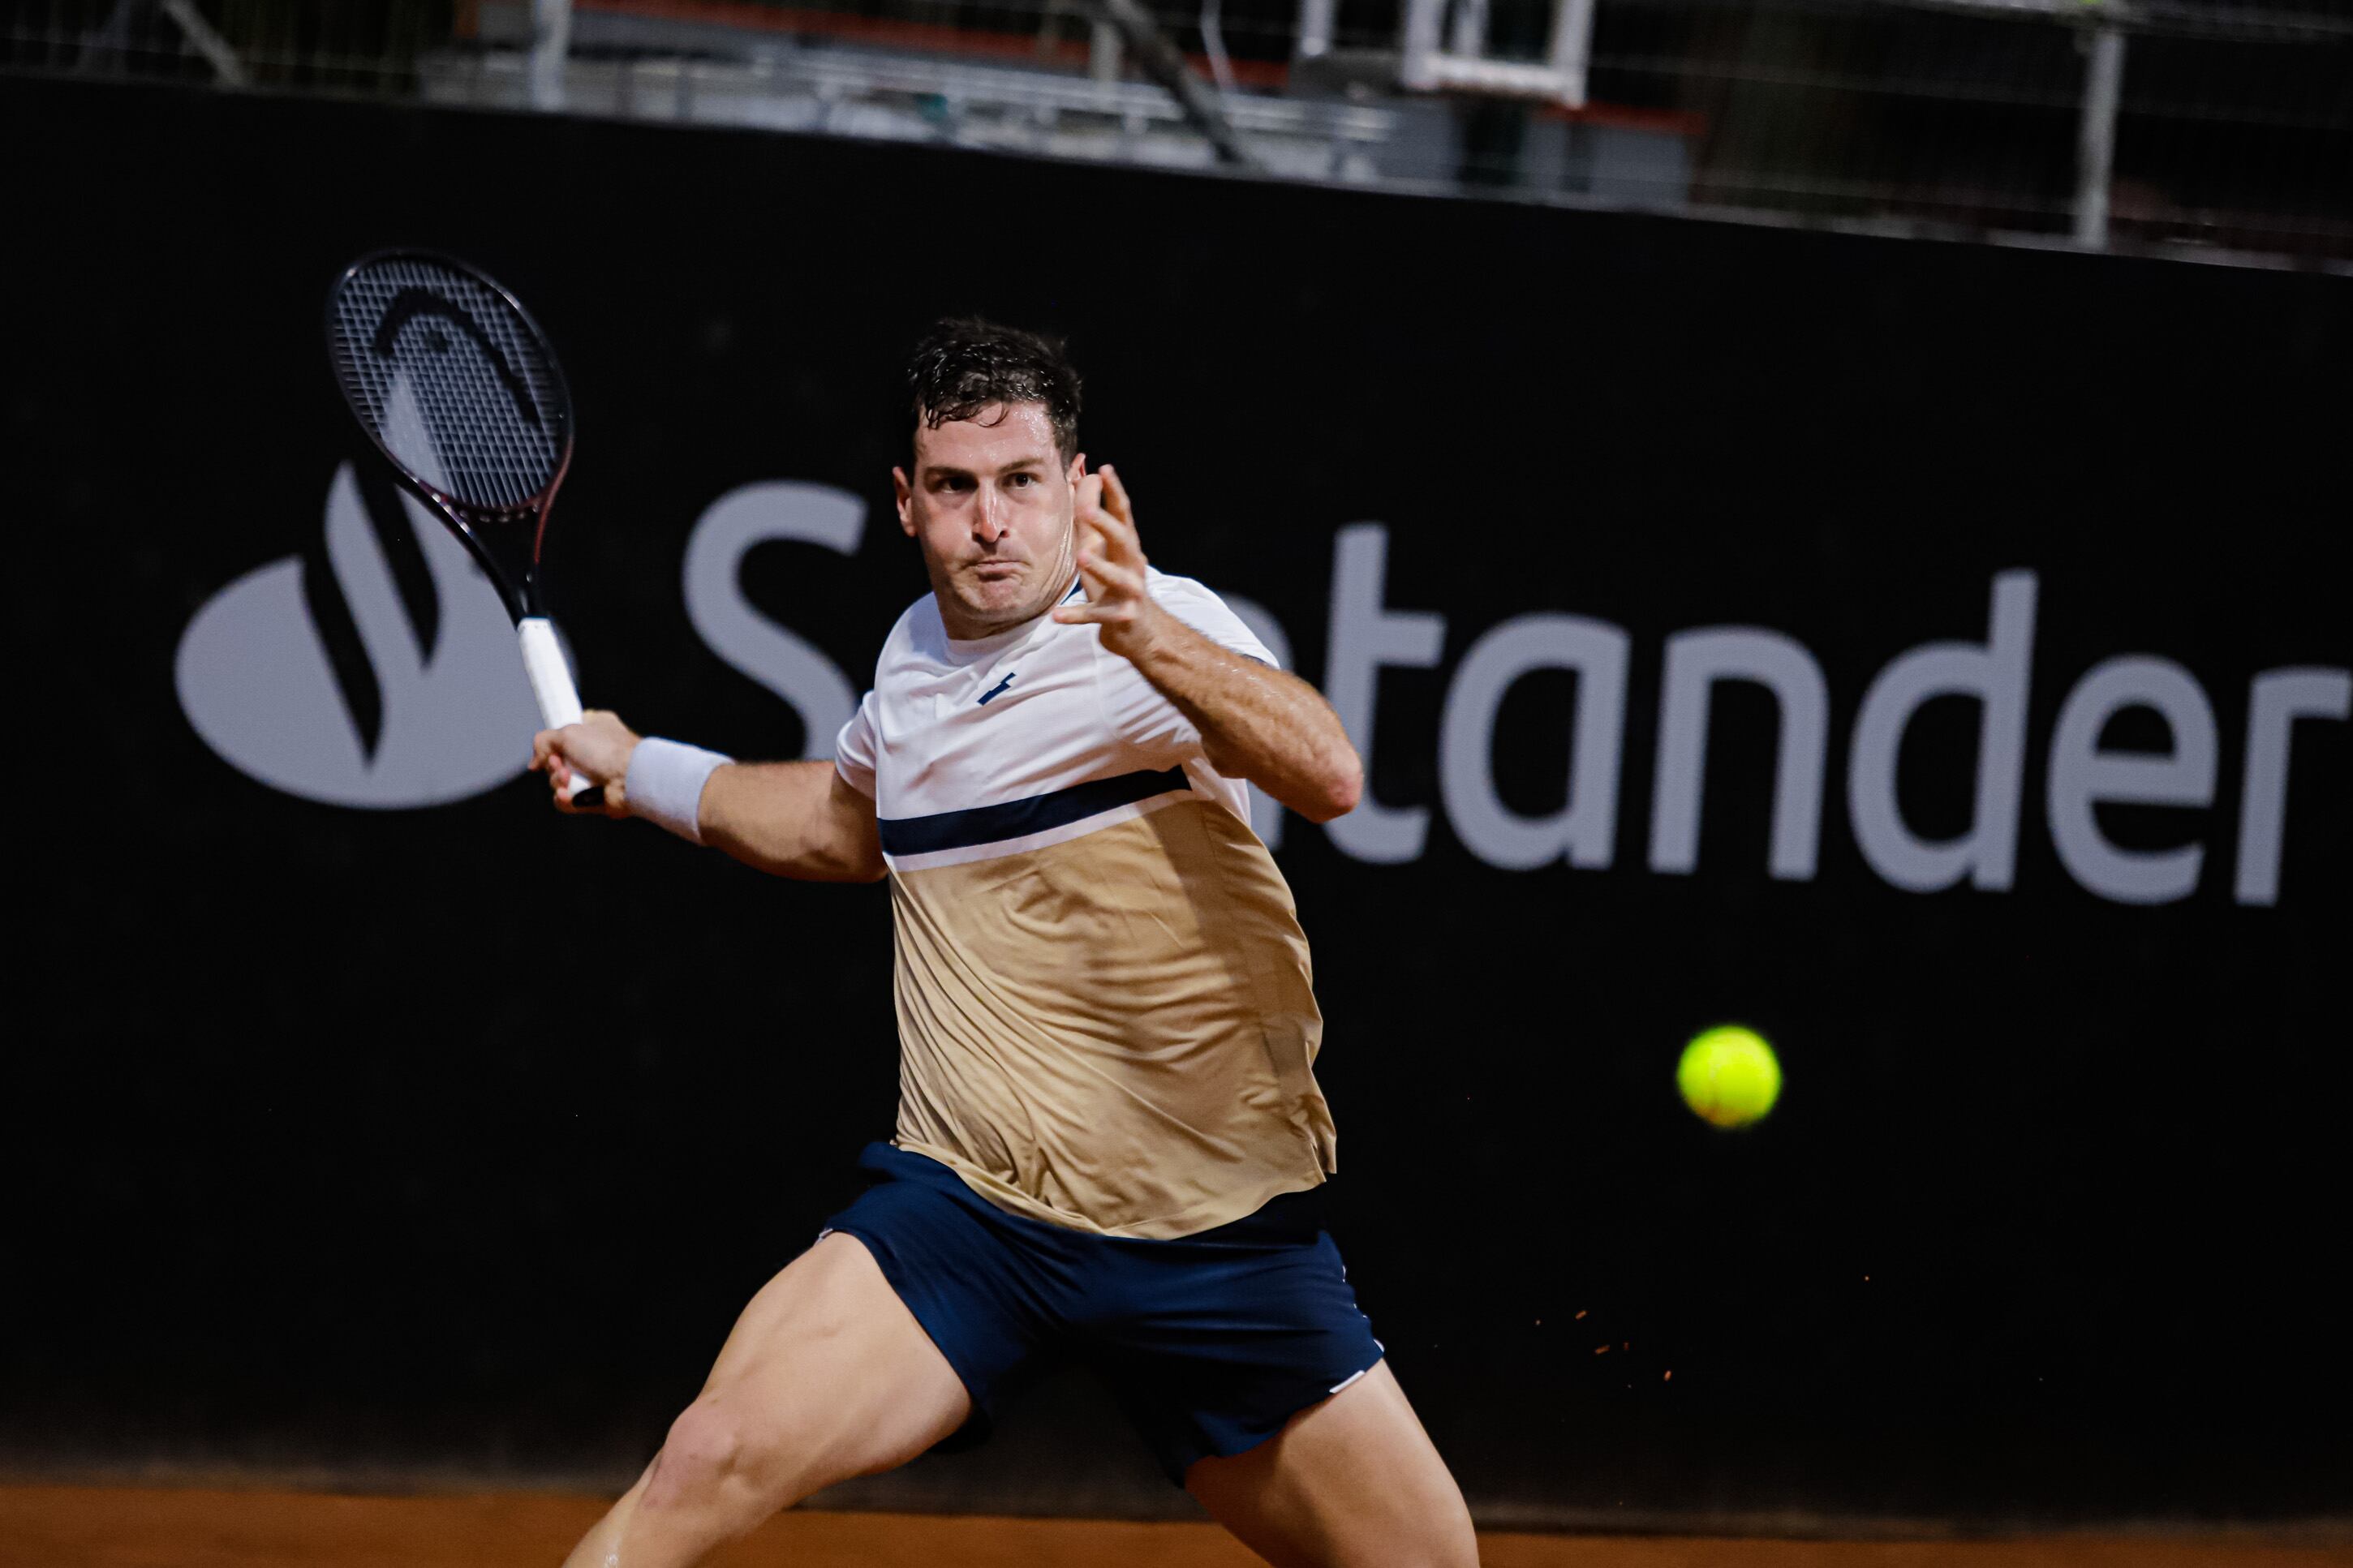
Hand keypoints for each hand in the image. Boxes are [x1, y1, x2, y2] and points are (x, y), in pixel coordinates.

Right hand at [531, 709, 639, 816]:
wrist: (631, 778)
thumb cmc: (607, 750)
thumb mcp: (568, 733)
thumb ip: (544, 741)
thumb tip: (535, 763)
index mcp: (595, 728)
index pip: (566, 734)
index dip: (554, 742)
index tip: (551, 747)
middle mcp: (595, 752)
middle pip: (558, 761)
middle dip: (553, 765)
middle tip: (559, 765)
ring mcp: (595, 776)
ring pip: (560, 782)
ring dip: (557, 782)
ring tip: (567, 780)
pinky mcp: (594, 797)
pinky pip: (567, 800)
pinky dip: (564, 799)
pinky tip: (567, 795)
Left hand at [1052, 464, 1170, 661]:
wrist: (1139, 630)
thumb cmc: (1116, 583)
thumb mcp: (1103, 550)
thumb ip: (1091, 519)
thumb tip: (1083, 478)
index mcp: (1127, 546)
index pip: (1123, 514)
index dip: (1115, 491)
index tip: (1105, 468)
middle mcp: (1133, 565)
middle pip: (1123, 540)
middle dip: (1106, 524)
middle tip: (1087, 510)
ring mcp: (1129, 592)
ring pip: (1116, 577)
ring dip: (1099, 566)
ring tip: (1081, 556)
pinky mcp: (1119, 617)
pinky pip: (1095, 616)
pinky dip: (1076, 615)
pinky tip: (1056, 615)